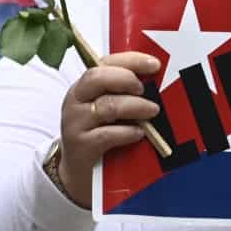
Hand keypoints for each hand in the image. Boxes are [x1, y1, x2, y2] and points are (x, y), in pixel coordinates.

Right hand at [56, 52, 160, 208]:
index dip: (131, 60)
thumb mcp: (107, 108)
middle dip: (127, 79)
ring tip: (152, 111)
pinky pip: (107, 134)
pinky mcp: (81, 146)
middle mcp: (76, 100)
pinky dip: (127, 132)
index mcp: (84, 85)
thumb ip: (123, 93)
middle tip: (145, 90)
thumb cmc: (98, 132)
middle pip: (98, 78)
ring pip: (108, 106)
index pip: (105, 63)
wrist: (79, 170)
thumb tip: (155, 81)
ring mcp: (76, 123)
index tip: (154, 64)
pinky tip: (139, 133)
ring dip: (135, 107)